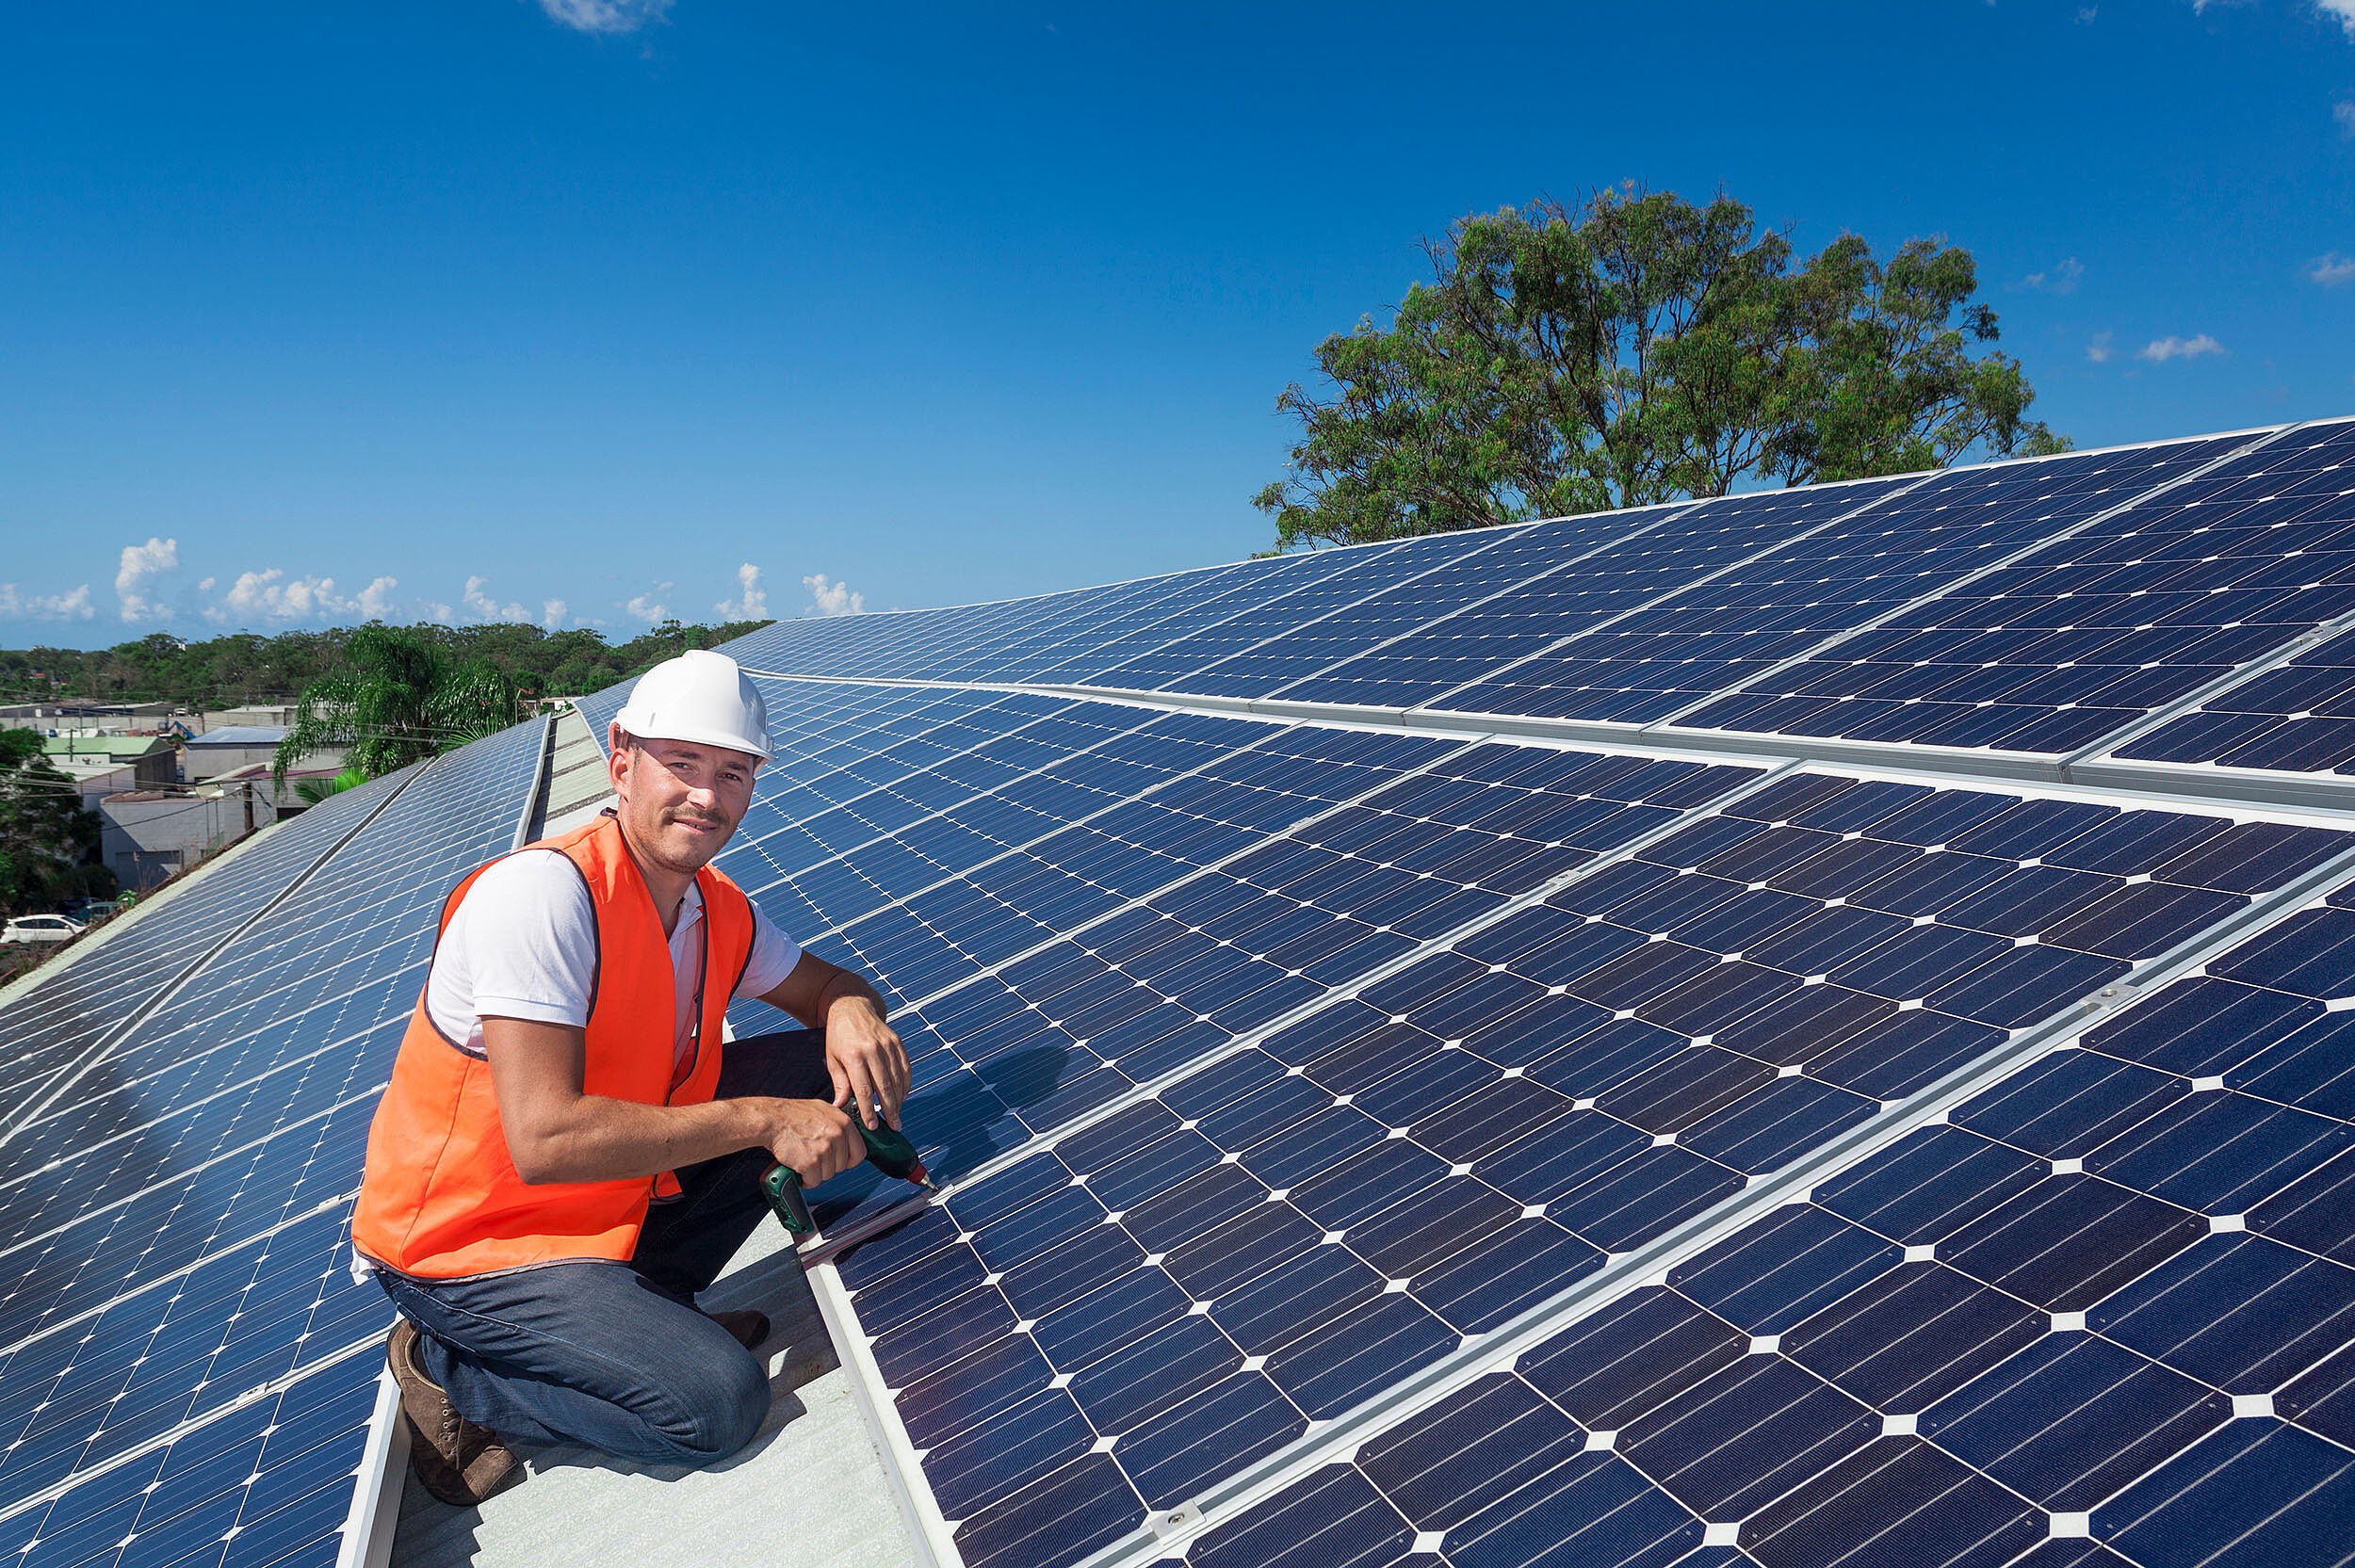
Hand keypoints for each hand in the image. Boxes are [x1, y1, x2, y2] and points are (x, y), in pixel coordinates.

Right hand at [763, 1098, 860, 1186]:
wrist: (772, 1120)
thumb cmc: (793, 1115)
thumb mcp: (823, 1110)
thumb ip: (838, 1124)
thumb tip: (849, 1138)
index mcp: (844, 1123)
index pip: (859, 1152)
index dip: (850, 1161)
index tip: (843, 1163)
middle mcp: (837, 1135)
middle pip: (841, 1166)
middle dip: (828, 1166)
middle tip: (814, 1157)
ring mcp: (825, 1149)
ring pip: (827, 1175)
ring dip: (815, 1172)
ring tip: (804, 1158)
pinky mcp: (811, 1163)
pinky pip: (813, 1181)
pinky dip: (805, 1179)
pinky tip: (798, 1168)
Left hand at [826, 999, 909, 1129]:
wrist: (851, 1006)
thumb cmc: (838, 1035)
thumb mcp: (832, 1059)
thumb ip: (840, 1084)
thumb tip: (841, 1107)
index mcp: (853, 1056)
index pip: (864, 1090)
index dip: (869, 1110)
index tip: (872, 1125)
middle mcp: (872, 1050)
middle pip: (885, 1087)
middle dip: (890, 1110)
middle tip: (894, 1126)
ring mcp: (887, 1044)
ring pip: (898, 1078)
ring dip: (899, 1099)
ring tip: (898, 1115)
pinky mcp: (896, 1041)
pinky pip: (905, 1066)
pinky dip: (906, 1083)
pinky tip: (903, 1095)